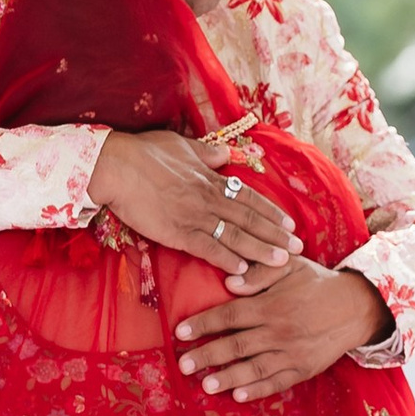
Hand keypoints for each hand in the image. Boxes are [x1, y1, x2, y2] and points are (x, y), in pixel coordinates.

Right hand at [90, 131, 300, 270]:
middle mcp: (208, 198)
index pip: (249, 198)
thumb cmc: (143, 152)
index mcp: (210, 178)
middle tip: (299, 249)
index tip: (290, 224)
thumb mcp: (181, 145)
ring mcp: (194, 216)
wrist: (115, 166)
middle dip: (276, 235)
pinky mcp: (176, 232)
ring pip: (235, 236)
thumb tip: (224, 154)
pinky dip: (226, 259)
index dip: (272, 212)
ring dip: (260, 250)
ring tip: (281, 262)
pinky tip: (242, 270)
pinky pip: (207, 248)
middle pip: (250, 219)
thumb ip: (205, 153)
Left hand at [174, 259, 391, 400]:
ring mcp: (292, 353)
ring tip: (205, 385)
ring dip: (227, 377)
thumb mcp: (290, 266)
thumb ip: (259, 274)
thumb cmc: (317, 283)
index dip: (203, 324)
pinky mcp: (303, 369)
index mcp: (272, 305)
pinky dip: (257, 391)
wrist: (356, 307)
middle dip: (207, 355)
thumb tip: (230, 284)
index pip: (230, 315)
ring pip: (254, 368)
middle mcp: (279, 331)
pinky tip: (238, 396)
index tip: (180, 332)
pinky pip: (277, 383)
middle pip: (236, 345)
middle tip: (182, 365)